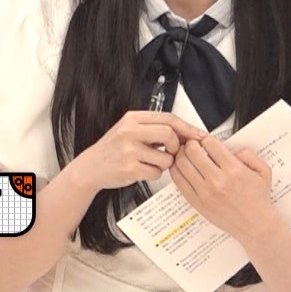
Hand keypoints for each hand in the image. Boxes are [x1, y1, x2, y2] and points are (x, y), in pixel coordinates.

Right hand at [66, 112, 205, 193]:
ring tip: (150, 162)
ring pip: (166, 157)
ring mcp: (129, 150)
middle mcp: (129, 131)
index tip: (199, 136)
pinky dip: (154, 174)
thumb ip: (152, 128)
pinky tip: (142, 170)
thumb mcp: (128, 130)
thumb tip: (186, 134)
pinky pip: (157, 172)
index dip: (187, 128)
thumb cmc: (113, 150)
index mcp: (131, 118)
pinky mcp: (130, 168)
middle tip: (172, 152)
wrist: (90, 168)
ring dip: (165, 163)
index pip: (168, 118)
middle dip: (176, 146)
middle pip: (169, 134)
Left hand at [170, 138, 280, 240]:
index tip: (206, 142)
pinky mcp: (196, 202)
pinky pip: (178, 180)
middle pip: (192, 151)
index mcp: (234, 170)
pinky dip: (176, 170)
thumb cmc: (258, 200)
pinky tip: (180, 167)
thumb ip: (248, 154)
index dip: (206, 140)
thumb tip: (230, 148)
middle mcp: (217, 181)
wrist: (255, 225)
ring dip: (181, 155)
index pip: (210, 144)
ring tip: (185, 154)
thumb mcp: (263, 171)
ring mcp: (204, 192)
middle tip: (192, 144)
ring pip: (181, 164)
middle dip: (191, 144)